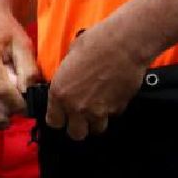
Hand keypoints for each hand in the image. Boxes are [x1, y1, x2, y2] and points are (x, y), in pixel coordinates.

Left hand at [45, 19, 148, 139]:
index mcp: (59, 92)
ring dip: (96, 121)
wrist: (124, 45)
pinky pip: (112, 117)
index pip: (54, 122)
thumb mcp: (70, 58)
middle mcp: (77, 106)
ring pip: (96, 130)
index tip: (62, 114)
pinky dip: (112, 110)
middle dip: (78, 127)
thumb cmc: (94, 43)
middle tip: (80, 115)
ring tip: (98, 106)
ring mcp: (99, 111)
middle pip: (75, 134)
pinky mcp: (118, 109)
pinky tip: (112, 96)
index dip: (58, 118)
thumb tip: (68, 83)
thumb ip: (66, 78)